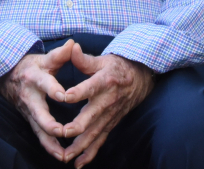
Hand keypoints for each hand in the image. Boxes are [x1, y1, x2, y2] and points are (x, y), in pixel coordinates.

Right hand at [0, 39, 74, 160]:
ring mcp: (29, 111)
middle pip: (38, 113)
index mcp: (35, 78)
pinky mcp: (29, 120)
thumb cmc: (32, 66)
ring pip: (38, 129)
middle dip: (49, 124)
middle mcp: (30, 96)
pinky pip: (38, 136)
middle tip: (62, 131)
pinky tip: (60, 156)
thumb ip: (60, 54)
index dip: (54, 89)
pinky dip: (49, 146)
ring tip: (63, 154)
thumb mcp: (44, 58)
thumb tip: (73, 44)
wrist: (8, 76)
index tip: (64, 96)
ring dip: (50, 143)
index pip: (45, 84)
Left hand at [61, 44, 154, 167]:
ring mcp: (110, 115)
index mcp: (104, 82)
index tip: (64, 96)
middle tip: (63, 132)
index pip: (90, 87)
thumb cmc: (117, 67)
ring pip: (94, 133)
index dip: (77, 92)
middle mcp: (107, 101)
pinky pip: (100, 140)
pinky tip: (78, 163)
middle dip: (77, 126)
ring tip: (65, 156)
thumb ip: (84, 58)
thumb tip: (71, 47)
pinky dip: (90, 153)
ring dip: (80, 145)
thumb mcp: (103, 59)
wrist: (140, 79)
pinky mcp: (111, 123)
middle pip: (92, 115)